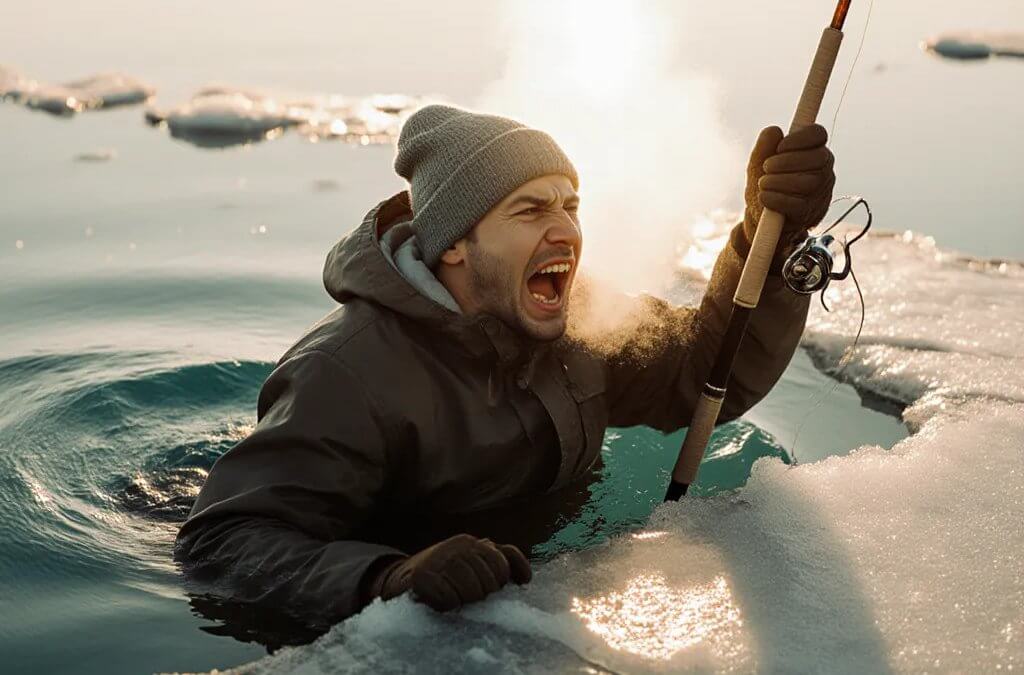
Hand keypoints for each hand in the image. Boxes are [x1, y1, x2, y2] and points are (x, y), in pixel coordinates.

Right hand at [367, 534, 531, 610]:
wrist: (398, 582)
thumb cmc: (441, 577)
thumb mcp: (469, 564)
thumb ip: (498, 562)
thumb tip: (526, 578)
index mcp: (471, 542)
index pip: (503, 562)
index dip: (502, 580)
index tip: (493, 588)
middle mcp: (457, 545)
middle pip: (491, 581)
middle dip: (481, 594)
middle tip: (463, 594)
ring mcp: (440, 557)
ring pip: (472, 591)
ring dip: (463, 601)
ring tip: (452, 598)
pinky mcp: (422, 575)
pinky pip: (449, 599)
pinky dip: (447, 606)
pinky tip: (440, 601)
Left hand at [742, 124, 835, 265]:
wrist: (763, 219)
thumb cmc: (767, 185)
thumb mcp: (759, 163)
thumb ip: (764, 146)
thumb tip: (773, 131)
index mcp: (814, 151)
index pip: (818, 134)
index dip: (800, 138)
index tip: (780, 147)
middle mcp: (823, 171)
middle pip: (817, 158)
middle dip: (787, 161)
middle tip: (767, 167)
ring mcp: (819, 194)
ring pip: (808, 182)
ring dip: (778, 181)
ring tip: (763, 184)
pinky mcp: (808, 214)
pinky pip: (796, 204)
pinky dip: (775, 199)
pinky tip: (764, 198)